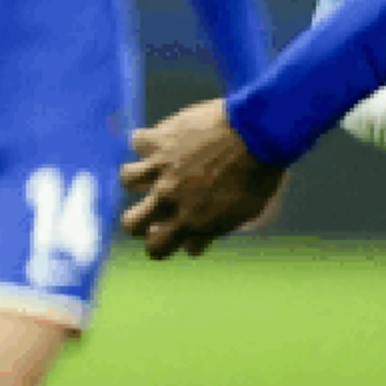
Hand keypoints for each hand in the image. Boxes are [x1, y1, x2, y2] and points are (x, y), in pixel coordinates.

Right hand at [120, 99, 287, 258]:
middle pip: (130, 223)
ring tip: (155, 170)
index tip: (166, 235)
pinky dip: (148, 140)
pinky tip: (164, 140)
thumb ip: (211, 231)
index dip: (158, 245)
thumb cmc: (258, 176)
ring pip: (127, 179)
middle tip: (154, 208)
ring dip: (140, 176)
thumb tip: (190, 250)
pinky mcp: (159, 139)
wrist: (258, 135)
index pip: (156, 248)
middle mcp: (169, 197)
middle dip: (138, 220)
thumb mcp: (242, 213)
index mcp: (190, 221)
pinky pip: (137, 141)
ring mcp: (161, 168)